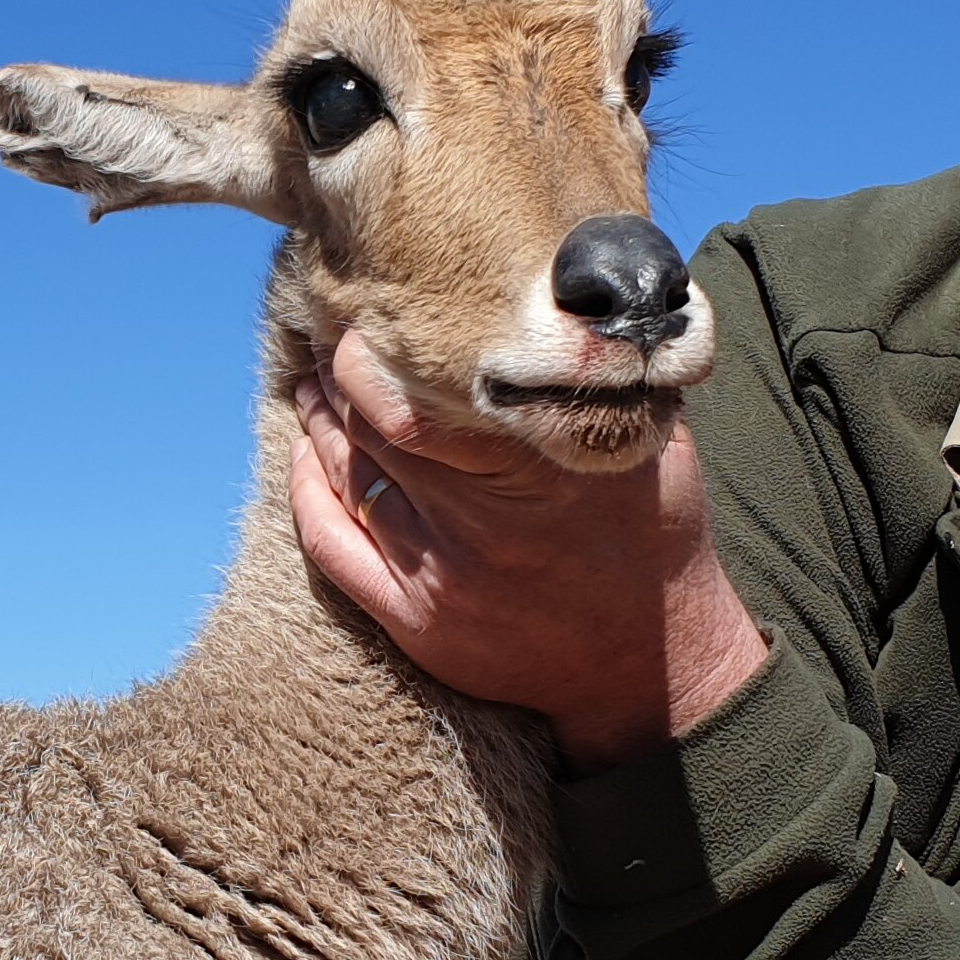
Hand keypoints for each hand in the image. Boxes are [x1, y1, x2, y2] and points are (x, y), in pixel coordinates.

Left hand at [286, 330, 767, 771]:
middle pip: (369, 431)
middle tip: (333, 344)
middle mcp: (483, 525)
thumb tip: (578, 293)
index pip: (412, 402)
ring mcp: (443, 578)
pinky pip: (331, 549)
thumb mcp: (653, 444)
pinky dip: (307, 493)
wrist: (653, 665)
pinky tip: (304, 457)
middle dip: (338, 379)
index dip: (370, 357)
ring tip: (312, 388)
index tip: (369, 321)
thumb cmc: (654, 537)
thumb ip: (609, 377)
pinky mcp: (417, 622)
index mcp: (539, 470)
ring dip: (318, 425)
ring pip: (346, 479)